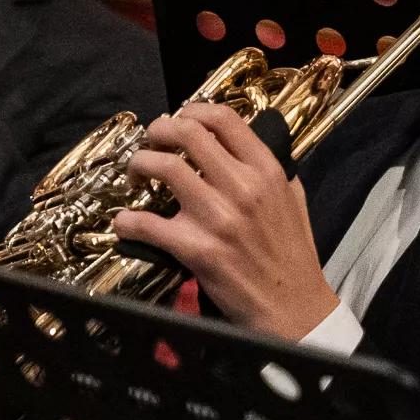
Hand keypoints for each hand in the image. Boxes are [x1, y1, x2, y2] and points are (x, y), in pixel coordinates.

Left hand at [109, 102, 336, 340]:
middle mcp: (242, 187)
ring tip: (137, 177)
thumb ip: (273, 172)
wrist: (293, 308)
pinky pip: (146, 223)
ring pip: (162, 168)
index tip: (179, 120)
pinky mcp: (196, 249)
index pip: (223, 119)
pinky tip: (125, 222)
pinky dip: (127, 221)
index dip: (193, 111)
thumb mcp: (294, 201)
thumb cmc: (293, 257)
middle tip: (151, 143)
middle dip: (158, 131)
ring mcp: (217, 218)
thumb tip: (247, 149)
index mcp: (266, 171)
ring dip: (139, 166)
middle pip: (186, 134)